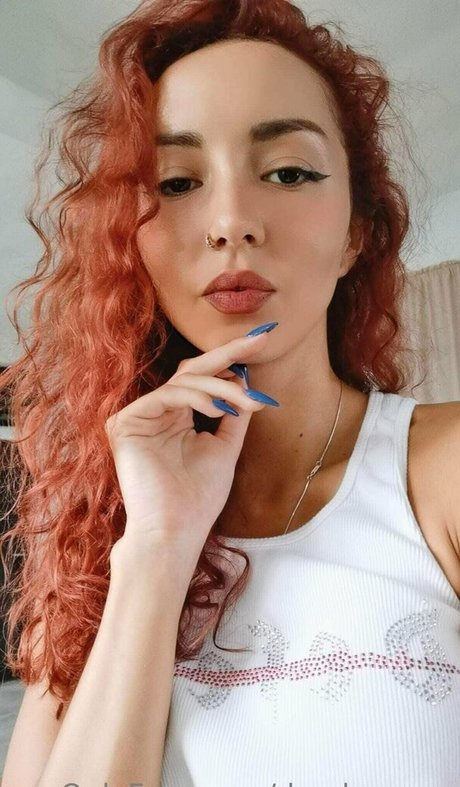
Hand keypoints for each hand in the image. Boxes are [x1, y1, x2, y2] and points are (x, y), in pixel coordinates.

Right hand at [105, 329, 276, 565]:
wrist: (176, 530)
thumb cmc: (198, 499)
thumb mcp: (225, 447)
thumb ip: (233, 415)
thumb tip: (248, 385)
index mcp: (176, 418)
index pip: (203, 381)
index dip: (231, 360)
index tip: (263, 341)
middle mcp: (156, 413)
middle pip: (192, 370)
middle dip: (229, 353)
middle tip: (260, 339)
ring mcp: (139, 416)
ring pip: (184, 380)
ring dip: (222, 387)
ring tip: (247, 402)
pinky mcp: (126, 422)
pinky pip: (168, 395)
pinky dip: (197, 397)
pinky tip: (218, 408)